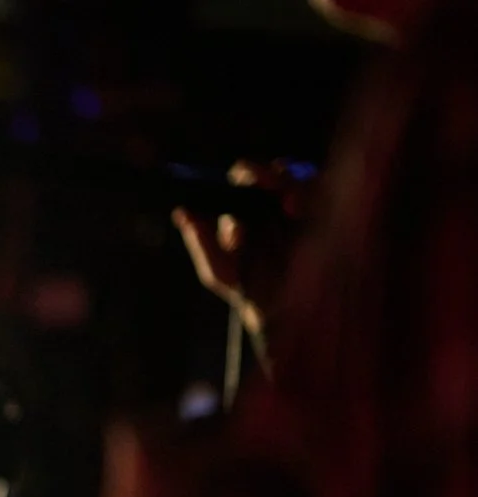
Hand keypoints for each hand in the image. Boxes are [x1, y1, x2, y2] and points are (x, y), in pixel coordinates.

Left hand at [172, 161, 311, 352]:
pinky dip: (319, 198)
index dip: (249, 173)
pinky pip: (329, 196)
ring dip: (297, 185)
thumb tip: (181, 212)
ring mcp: (306, 206)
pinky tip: (307, 213)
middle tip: (270, 181)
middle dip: (274, 175)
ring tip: (291, 205)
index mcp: (248, 206)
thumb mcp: (219, 268)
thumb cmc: (247, 286)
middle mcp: (277, 201)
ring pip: (305, 178)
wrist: (280, 311)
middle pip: (279, 171)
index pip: (248, 178)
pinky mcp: (330, 216)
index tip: (246, 176)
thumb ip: (201, 241)